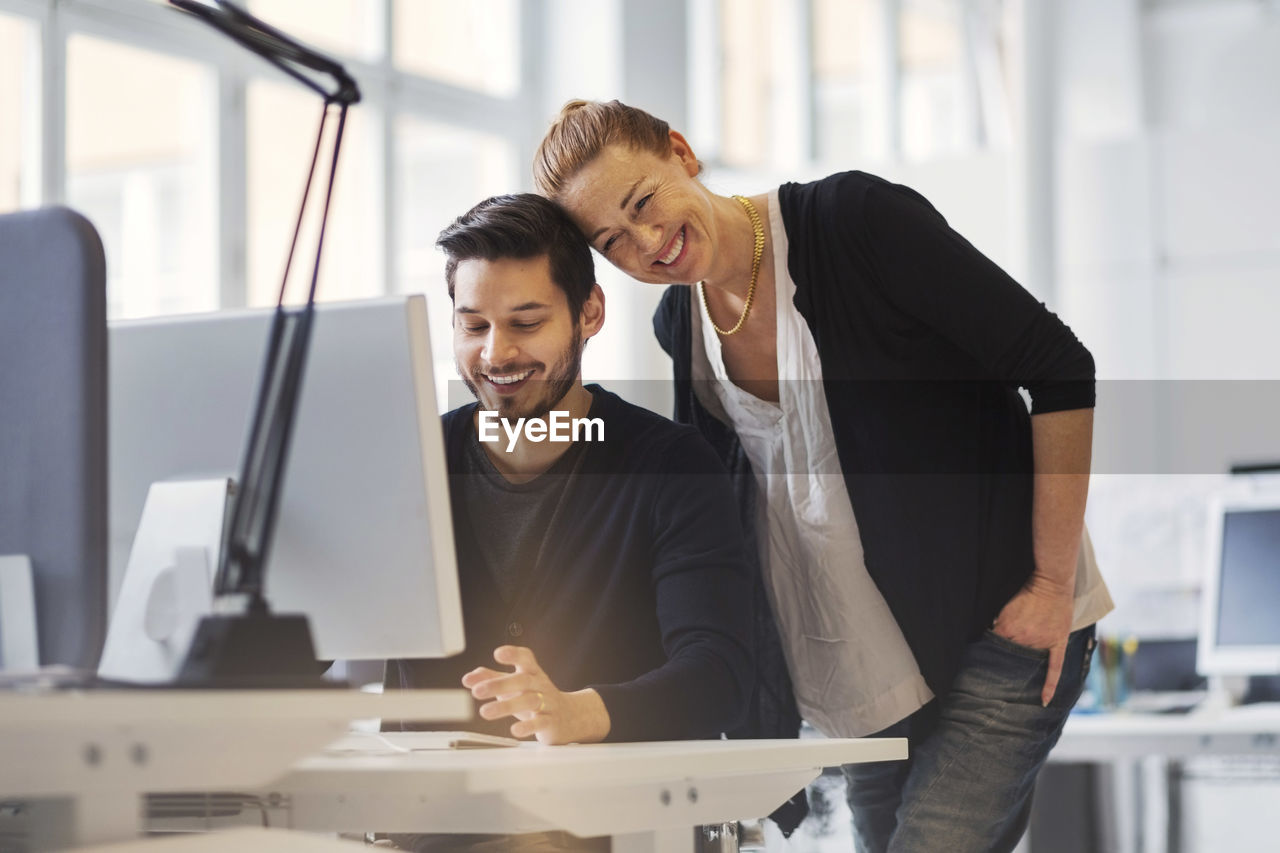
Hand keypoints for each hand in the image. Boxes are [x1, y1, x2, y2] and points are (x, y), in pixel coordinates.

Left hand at [462, 645, 610, 744]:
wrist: (569, 716)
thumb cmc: (536, 697)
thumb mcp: (514, 686)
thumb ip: (491, 679)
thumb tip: (469, 678)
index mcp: (532, 673)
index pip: (525, 659)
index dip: (513, 654)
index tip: (498, 654)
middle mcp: (540, 685)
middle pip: (523, 680)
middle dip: (499, 684)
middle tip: (477, 691)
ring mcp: (548, 703)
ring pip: (529, 701)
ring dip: (505, 706)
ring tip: (485, 712)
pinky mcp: (551, 722)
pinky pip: (541, 722)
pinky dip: (528, 726)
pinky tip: (515, 730)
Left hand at [992, 573, 1073, 706]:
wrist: (1052, 583)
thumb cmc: (1027, 592)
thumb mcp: (1005, 607)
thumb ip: (999, 623)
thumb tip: (992, 635)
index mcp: (1008, 630)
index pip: (995, 648)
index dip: (990, 655)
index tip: (983, 667)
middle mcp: (1024, 639)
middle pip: (1011, 658)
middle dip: (1005, 667)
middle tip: (998, 682)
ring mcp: (1041, 642)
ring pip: (1030, 664)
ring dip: (1023, 673)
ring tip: (1016, 689)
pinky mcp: (1058, 643)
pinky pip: (1055, 669)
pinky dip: (1050, 685)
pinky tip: (1044, 700)